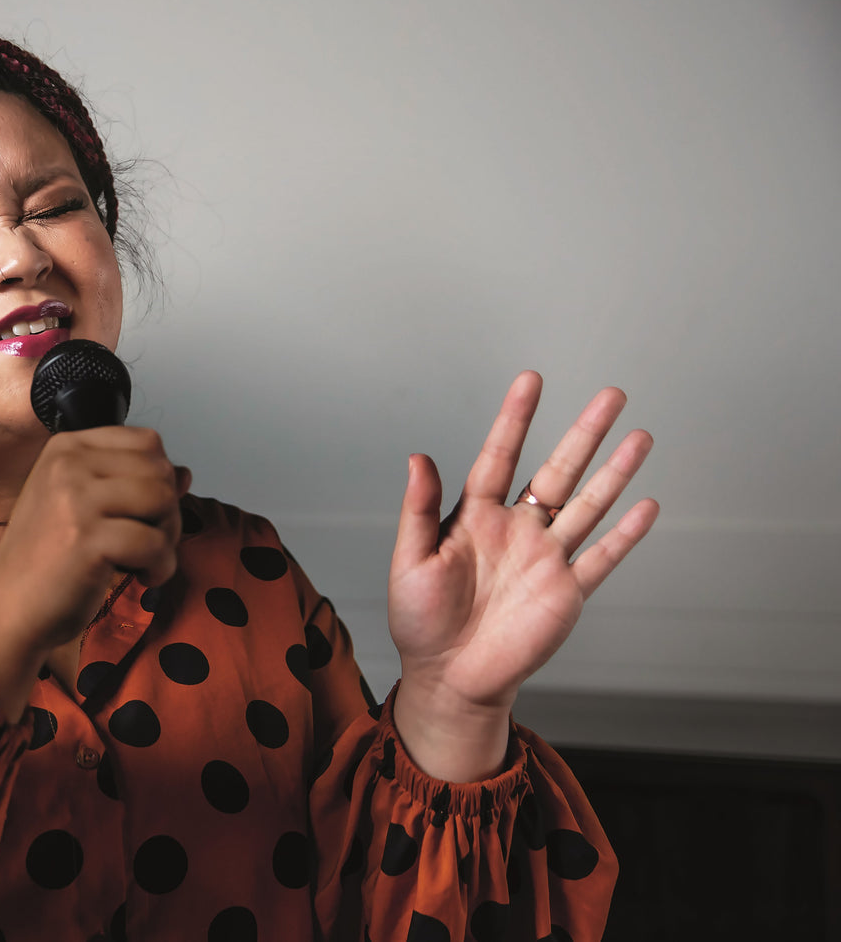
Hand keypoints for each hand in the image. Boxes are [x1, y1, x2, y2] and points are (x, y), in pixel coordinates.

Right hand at [0, 427, 187, 720]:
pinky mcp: (87, 538)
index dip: (160, 479)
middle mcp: (68, 463)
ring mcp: (75, 498)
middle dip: (169, 510)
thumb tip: (186, 473)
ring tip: (144, 560)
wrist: (8, 609)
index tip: (141, 514)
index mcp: (66, 447)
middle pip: (160, 470)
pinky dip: (161, 567)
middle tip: (148, 543)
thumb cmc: (47, 561)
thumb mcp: (83, 508)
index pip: (147, 441)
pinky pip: (155, 543)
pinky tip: (141, 579)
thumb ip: (132, 485)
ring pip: (163, 500)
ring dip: (168, 538)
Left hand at [388, 371, 657, 779]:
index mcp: (475, 516)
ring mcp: (546, 559)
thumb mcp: (410, 560)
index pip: (499, 455)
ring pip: (588, 505)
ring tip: (640, 436)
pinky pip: (602, 558)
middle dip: (585, 433)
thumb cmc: (420, 620)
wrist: (448, 677)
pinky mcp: (566, 593)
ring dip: (615, 472)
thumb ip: (419, 508)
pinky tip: (647, 505)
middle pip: (558, 470)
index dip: (516, 419)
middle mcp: (517, 530)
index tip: (532, 380)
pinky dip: (625, 534)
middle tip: (612, 393)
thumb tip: (417, 456)